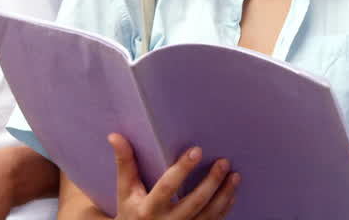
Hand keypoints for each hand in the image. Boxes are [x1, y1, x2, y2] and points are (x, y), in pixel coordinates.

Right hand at [110, 133, 237, 219]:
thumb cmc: (131, 210)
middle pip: (194, 203)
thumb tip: (115, 135)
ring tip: (234, 175)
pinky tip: (232, 193)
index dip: (182, 169)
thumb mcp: (125, 190)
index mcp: (148, 209)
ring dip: (224, 195)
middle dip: (211, 182)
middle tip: (224, 162)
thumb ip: (124, 163)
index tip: (197, 150)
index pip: (167, 187)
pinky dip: (225, 208)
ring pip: (208, 215)